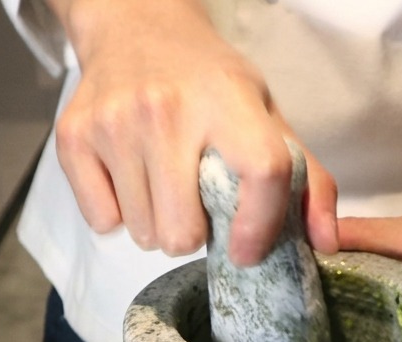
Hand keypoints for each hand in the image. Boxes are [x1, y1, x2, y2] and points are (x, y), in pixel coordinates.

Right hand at [50, 0, 337, 264]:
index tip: (246, 252)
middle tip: (195, 205)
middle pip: (183, 231)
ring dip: (157, 225)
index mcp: (228, 98)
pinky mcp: (74, 138)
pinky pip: (103, 222)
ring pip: (143, 234)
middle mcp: (166, 108)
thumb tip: (327, 242)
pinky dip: (118, 215)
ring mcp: (114, 123)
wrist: (134, 28)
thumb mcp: (264, 114)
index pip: (260, 172)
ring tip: (163, 186)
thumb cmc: (207, 83)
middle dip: (192, 235)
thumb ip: (305, 178)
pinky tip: (130, 179)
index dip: (259, 226)